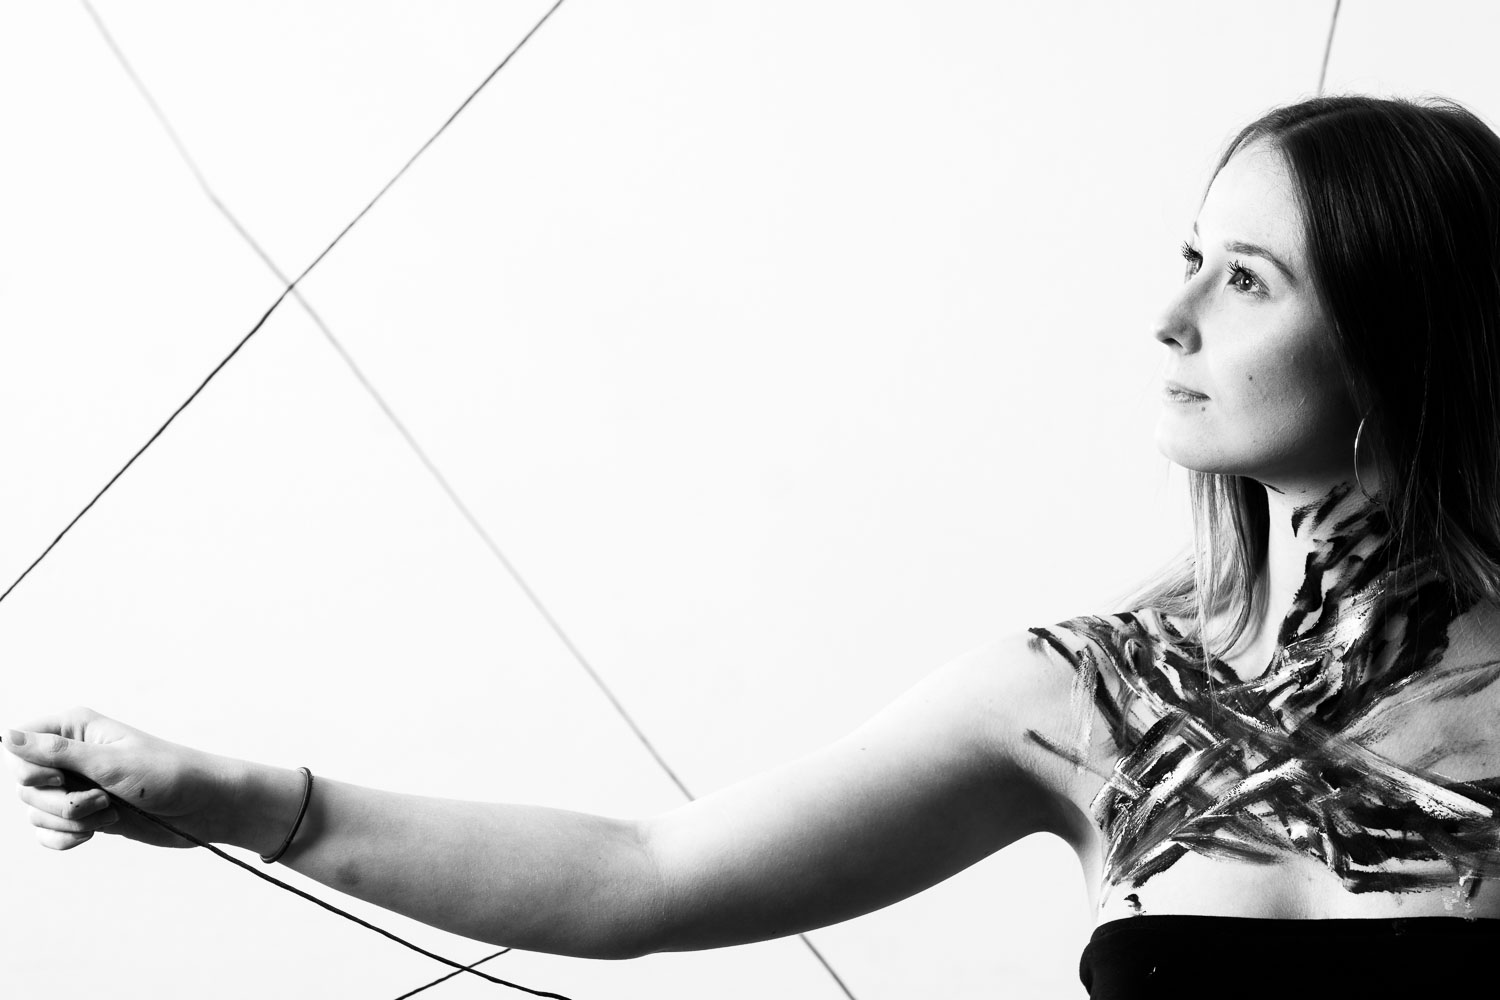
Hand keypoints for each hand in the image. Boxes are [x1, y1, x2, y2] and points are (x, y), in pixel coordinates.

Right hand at [4, 707, 232, 850]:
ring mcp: (77, 786)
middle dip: (58, 801)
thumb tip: (7, 736)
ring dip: (69, 821)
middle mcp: (72, 755)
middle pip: (25, 785)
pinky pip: (47, 832)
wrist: (204, 807)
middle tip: (100, 799)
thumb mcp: (111, 763)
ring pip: (36, 811)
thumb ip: (57, 753)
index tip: (63, 776)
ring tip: (110, 813)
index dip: (33, 768)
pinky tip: (92, 834)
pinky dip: (64, 838)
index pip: (20, 745)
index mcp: (76, 729)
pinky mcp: (85, 814)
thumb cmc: (168, 775)